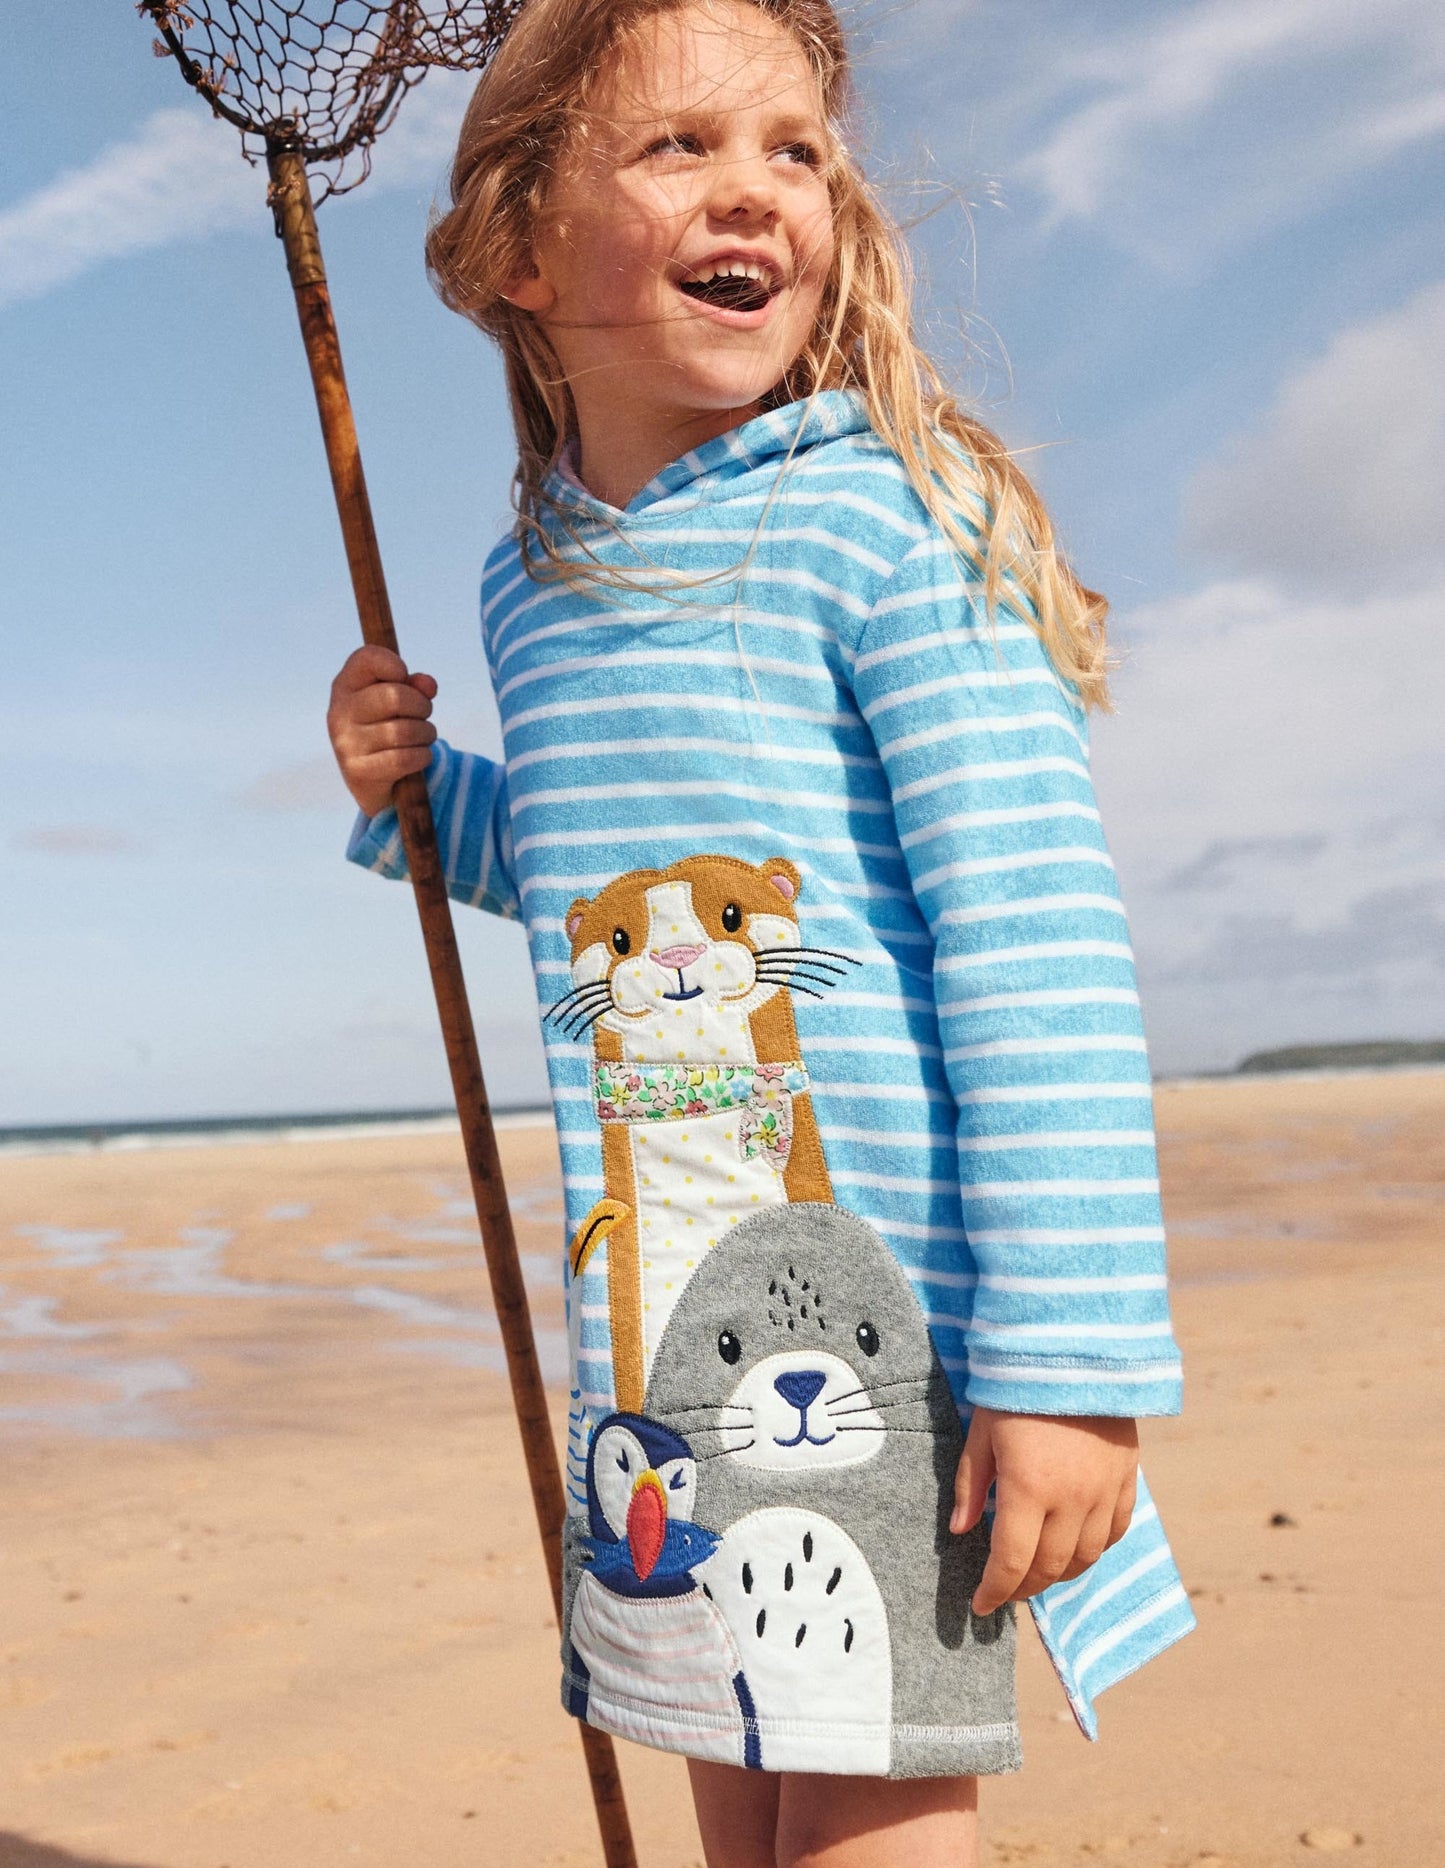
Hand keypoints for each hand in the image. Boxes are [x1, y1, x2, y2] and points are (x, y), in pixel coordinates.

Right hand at [326, 645, 437, 817]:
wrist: (373, 779)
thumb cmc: (387, 728)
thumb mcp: (400, 702)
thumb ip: (415, 686)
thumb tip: (427, 685)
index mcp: (346, 685)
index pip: (367, 657)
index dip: (394, 664)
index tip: (403, 678)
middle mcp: (339, 711)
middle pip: (395, 697)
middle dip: (422, 706)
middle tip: (423, 714)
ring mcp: (345, 742)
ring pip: (405, 731)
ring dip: (426, 734)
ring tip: (422, 736)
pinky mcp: (357, 770)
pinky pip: (404, 759)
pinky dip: (422, 756)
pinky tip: (419, 755)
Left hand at [951, 1408, 1138, 1615]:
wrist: (1076, 1349)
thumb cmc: (1017, 1388)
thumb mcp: (982, 1431)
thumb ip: (970, 1483)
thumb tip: (959, 1531)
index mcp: (1028, 1489)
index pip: (1011, 1562)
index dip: (994, 1591)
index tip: (980, 1606)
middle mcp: (1071, 1500)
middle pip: (1050, 1568)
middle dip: (1024, 1588)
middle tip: (1005, 1590)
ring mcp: (1104, 1492)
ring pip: (1086, 1557)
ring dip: (1060, 1574)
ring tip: (1038, 1573)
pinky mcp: (1127, 1477)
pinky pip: (1116, 1530)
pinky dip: (1096, 1548)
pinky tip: (1077, 1546)